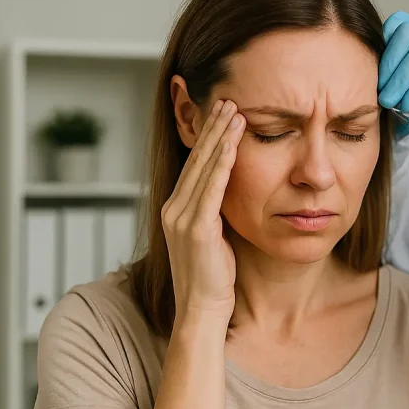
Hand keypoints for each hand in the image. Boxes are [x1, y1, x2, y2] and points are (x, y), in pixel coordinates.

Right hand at [161, 100, 245, 324]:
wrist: (202, 309)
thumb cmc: (214, 278)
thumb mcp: (214, 238)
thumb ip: (216, 213)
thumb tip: (233, 193)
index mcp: (176, 210)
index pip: (194, 165)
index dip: (208, 138)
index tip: (223, 114)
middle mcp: (174, 209)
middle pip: (195, 158)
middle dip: (213, 128)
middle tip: (228, 100)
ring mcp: (182, 218)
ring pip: (203, 167)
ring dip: (220, 137)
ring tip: (234, 112)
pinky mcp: (196, 229)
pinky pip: (212, 188)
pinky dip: (222, 163)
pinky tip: (233, 144)